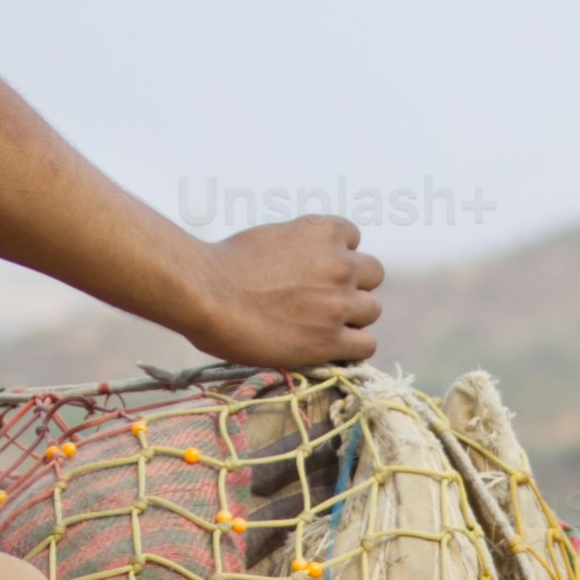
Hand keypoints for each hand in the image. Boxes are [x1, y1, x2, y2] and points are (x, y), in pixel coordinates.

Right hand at [192, 215, 382, 370]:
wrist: (207, 294)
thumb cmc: (225, 265)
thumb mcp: (271, 237)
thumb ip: (300, 246)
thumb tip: (306, 264)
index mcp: (323, 231)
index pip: (353, 238)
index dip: (337, 255)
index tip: (318, 270)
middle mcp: (340, 264)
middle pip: (372, 274)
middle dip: (352, 284)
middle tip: (324, 299)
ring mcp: (338, 302)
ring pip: (372, 310)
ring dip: (353, 317)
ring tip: (323, 325)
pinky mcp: (330, 339)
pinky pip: (365, 345)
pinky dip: (353, 347)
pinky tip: (332, 348)